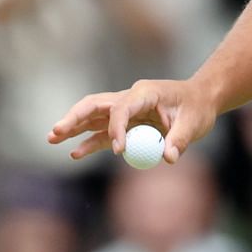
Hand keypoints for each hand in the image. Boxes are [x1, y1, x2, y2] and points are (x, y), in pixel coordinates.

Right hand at [47, 77, 218, 163]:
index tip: (119, 150)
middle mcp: (130, 99)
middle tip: (56, 131)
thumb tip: (168, 158)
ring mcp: (125, 112)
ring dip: (74, 128)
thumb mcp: (194, 123)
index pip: (122, 108)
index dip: (117, 128)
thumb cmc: (197, 107)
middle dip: (74, 117)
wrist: (200, 100)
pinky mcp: (126, 125)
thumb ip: (179, 139)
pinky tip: (75, 154)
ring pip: (93, 117)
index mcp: (145, 93)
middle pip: (95, 105)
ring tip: (52, 139)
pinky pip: (103, 133)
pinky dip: (89, 143)